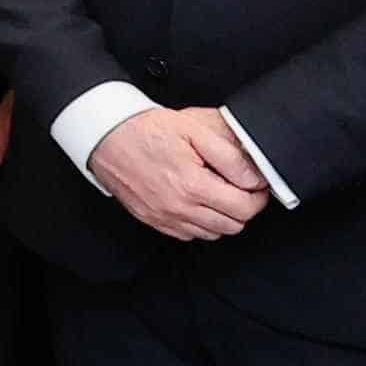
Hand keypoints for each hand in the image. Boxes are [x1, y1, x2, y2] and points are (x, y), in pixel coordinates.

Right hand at [87, 106, 269, 241]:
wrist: (107, 137)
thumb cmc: (146, 130)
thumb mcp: (194, 130)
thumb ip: (230, 156)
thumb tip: (255, 178)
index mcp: (192, 185)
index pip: (245, 208)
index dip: (258, 196)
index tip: (256, 185)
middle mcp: (178, 207)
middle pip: (233, 225)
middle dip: (243, 207)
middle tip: (239, 187)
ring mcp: (165, 218)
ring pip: (213, 234)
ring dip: (222, 216)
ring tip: (217, 192)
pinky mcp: (154, 221)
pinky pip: (190, 235)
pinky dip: (200, 222)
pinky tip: (196, 201)